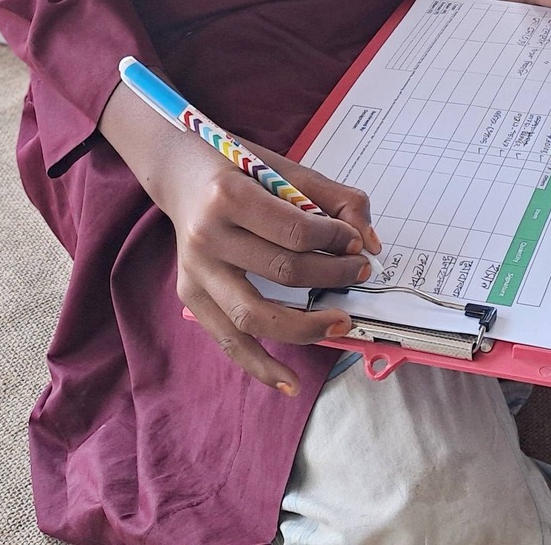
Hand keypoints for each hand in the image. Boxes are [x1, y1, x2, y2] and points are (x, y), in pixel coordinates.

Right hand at [99, 83, 378, 394]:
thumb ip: (333, 198)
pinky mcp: (190, 296)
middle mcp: (207, 236)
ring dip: (305, 327)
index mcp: (228, 196)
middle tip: (360, 273)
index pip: (295, 231)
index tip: (357, 243)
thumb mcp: (284, 168)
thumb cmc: (239, 168)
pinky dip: (259, 366)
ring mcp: (195, 271)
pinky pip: (229, 341)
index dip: (335, 241)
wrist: (180, 172)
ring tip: (341, 323)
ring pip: (254, 316)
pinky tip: (290, 383)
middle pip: (282, 272)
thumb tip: (370, 242)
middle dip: (333, 277)